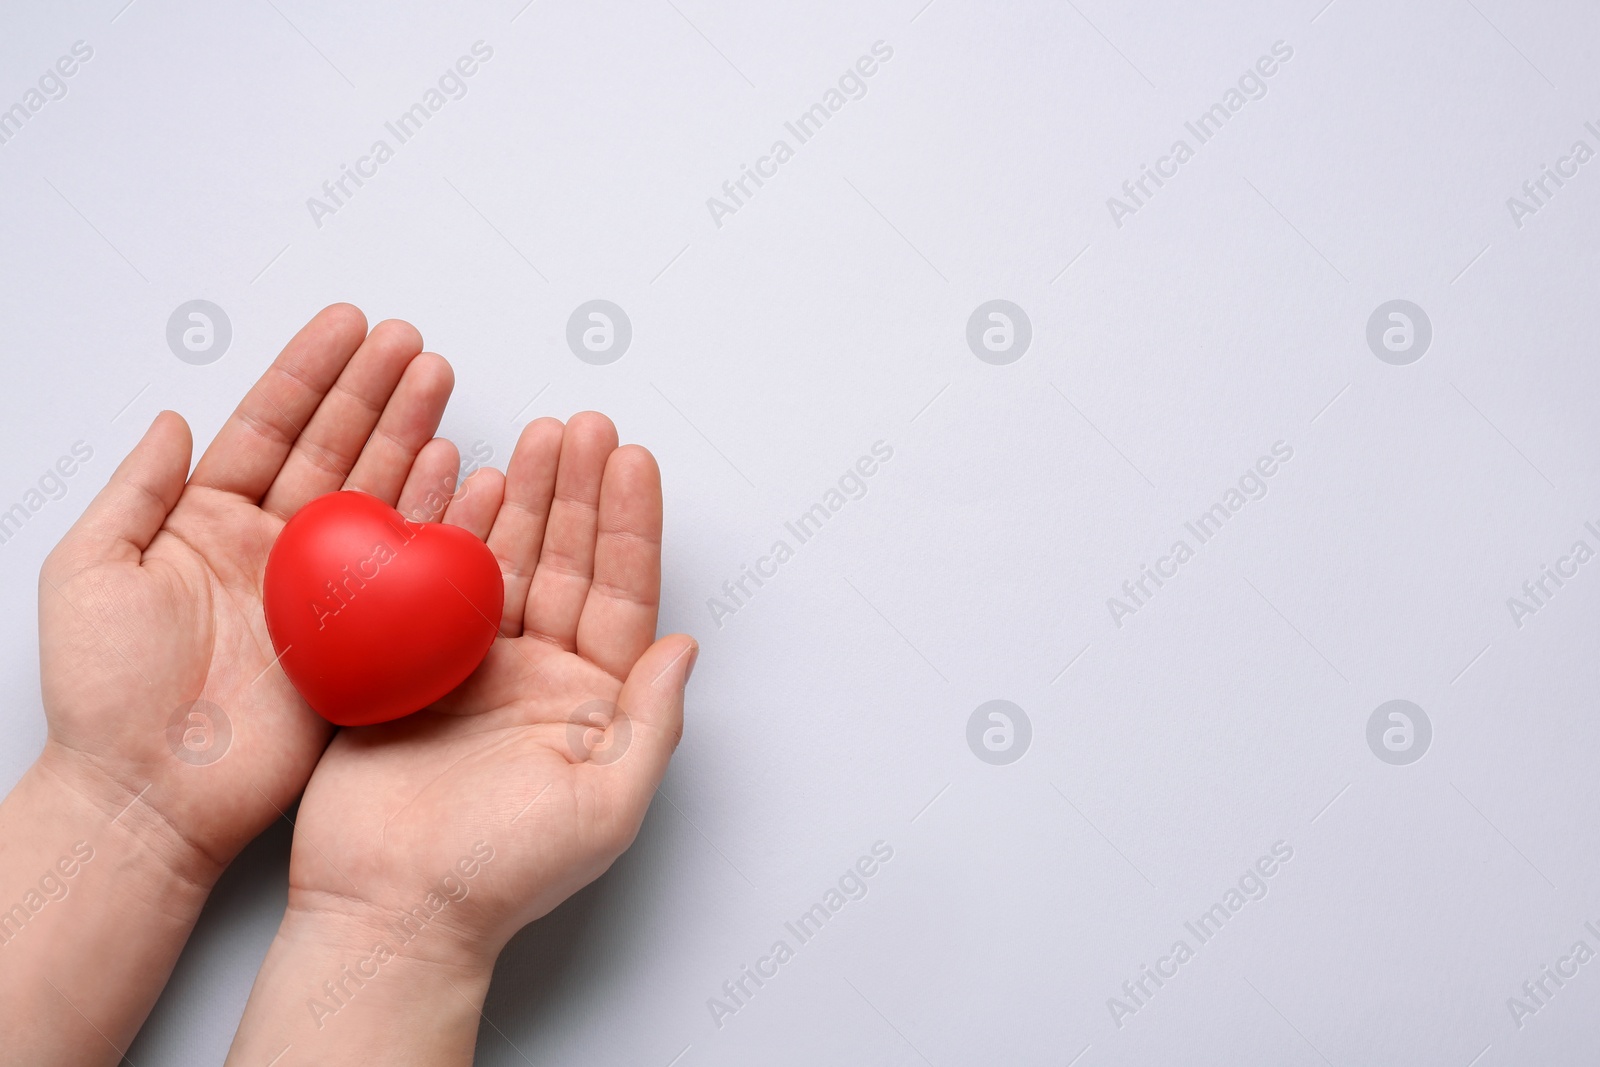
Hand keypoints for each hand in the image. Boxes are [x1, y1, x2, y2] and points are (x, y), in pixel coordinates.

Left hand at [38, 304, 459, 881]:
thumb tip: (171, 418)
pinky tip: (457, 474)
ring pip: (377, 496)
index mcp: (208, 522)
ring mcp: (323, 591)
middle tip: (413, 344)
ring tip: (441, 384)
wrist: (150, 796)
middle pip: (334, 449)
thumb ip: (135, 490)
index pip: (269, 428)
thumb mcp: (90, 571)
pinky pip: (407, 569)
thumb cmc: (105, 694)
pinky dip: (436, 520)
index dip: (310, 373)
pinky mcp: (361, 640)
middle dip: (375, 391)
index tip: (351, 325)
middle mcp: (274, 548)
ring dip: (411, 437)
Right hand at [226, 413, 694, 1065]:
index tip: (634, 459)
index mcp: (592, 701)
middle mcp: (537, 675)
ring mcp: (470, 667)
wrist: (391, 914)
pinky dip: (444, 532)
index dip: (630, 525)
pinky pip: (429, 585)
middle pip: (564, 562)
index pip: (621, 593)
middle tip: (583, 425)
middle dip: (576, 492)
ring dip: (519, 498)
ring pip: (502, 562)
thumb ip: (652, 723)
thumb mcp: (607, 806)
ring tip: (535, 436)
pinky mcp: (406, 668)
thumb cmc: (504, 876)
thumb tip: (687, 647)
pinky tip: (459, 483)